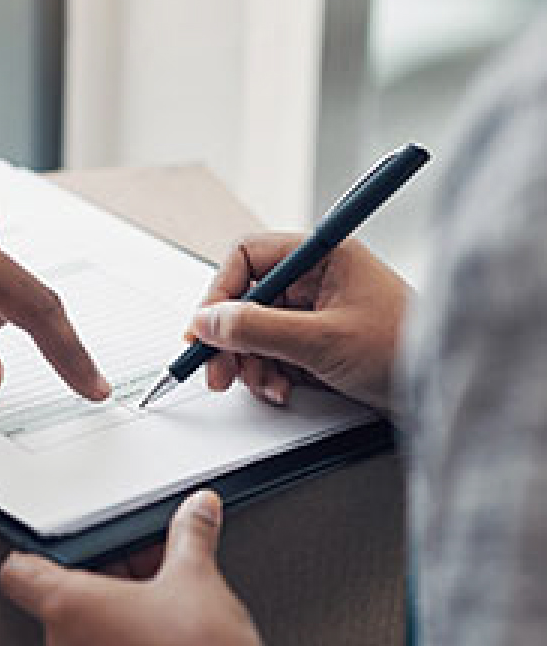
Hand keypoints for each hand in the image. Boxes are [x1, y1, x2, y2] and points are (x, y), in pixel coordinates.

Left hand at [0, 490, 340, 645]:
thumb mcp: (198, 575)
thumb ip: (191, 534)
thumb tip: (197, 510)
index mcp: (72, 608)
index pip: (19, 574)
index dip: (32, 559)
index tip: (52, 556)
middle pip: (66, 610)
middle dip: (105, 593)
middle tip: (147, 584)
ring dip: (115, 637)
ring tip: (163, 627)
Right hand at [187, 233, 411, 413]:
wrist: (441, 391)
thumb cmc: (404, 350)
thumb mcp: (321, 341)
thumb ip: (257, 329)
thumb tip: (207, 322)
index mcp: (322, 253)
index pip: (247, 258)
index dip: (219, 293)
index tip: (203, 330)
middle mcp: (315, 276)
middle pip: (246, 298)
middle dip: (231, 339)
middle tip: (218, 371)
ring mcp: (315, 310)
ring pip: (256, 331)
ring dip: (251, 363)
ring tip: (265, 386)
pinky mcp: (317, 341)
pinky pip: (274, 352)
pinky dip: (269, 374)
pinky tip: (282, 389)